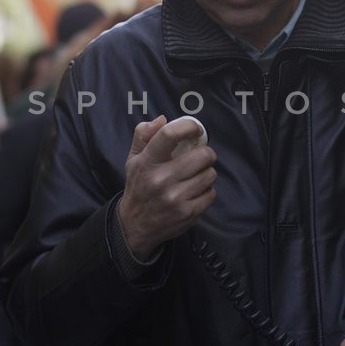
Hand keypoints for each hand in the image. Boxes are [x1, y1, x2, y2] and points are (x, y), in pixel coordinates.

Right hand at [118, 116, 217, 260]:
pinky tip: (195, 192)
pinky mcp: (188, 213)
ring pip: (210, 174)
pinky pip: (211, 193)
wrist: (134, 225)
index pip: (170, 134)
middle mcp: (161, 179)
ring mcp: (176, 198)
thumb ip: (143, 135)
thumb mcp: (133, 159)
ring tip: (196, 176)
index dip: (189, 127)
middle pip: (202, 155)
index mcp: (147, 162)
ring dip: (207, 173)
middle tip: (201, 157)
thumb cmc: (138, 186)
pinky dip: (206, 191)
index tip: (196, 129)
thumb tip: (163, 119)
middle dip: (206, 153)